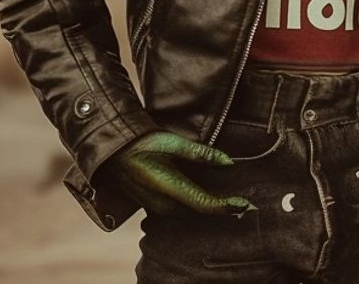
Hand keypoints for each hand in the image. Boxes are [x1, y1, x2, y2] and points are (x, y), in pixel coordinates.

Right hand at [106, 131, 251, 216]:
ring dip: (208, 210)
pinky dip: (195, 208)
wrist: (115, 153)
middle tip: (242, 203)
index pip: (204, 205)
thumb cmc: (144, 144)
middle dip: (221, 210)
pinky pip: (180, 213)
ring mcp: (157, 208)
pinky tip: (205, 198)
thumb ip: (202, 154)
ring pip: (190, 215)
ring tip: (229, 202)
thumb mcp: (174, 144)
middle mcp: (164, 204)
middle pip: (199, 213)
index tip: (244, 203)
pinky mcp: (154, 207)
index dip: (226, 207)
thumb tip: (229, 162)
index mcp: (170, 187)